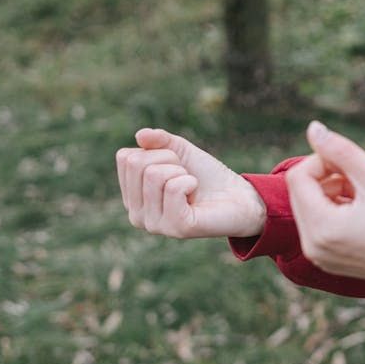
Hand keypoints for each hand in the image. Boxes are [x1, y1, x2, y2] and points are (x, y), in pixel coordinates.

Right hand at [116, 128, 265, 237]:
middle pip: (137, 164)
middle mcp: (136, 214)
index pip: (126, 157)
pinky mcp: (176, 228)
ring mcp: (154, 224)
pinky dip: (190, 181)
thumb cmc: (206, 175)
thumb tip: (140, 135)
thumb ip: (159, 140)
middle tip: (187, 176)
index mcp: (132, 196)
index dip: (158, 152)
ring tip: (192, 186)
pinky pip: (173, 188)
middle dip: (170, 160)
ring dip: (182, 172)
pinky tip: (196, 194)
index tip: (176, 165)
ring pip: (154, 175)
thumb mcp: (181, 150)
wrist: (238, 195)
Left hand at [286, 121, 364, 290]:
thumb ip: (342, 151)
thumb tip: (313, 128)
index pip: (299, 177)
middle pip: (300, 193)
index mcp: (322, 229)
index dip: (324, 160)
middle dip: (328, 177)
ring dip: (333, 193)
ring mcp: (321, 259)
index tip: (356, 163)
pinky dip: (338, 212)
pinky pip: (320, 227)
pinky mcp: (332, 263)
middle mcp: (314, 249)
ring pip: (310, 208)